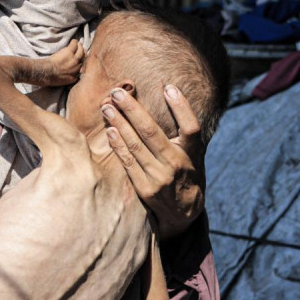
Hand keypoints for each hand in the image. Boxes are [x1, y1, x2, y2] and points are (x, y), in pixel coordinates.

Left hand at [36, 42, 84, 86]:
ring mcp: (74, 59)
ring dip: (80, 47)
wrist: (46, 72)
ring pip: (81, 51)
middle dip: (83, 54)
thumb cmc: (51, 78)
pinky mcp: (69, 52)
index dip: (82, 63)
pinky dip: (74, 42)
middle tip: (81, 51)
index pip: (83, 68)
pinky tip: (74, 41)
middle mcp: (77, 67)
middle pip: (84, 58)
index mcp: (75, 76)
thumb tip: (71, 76)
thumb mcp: (64, 82)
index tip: (81, 61)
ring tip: (78, 44)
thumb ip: (70, 78)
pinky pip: (74, 45)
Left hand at [100, 85, 204, 239]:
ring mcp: (160, 178)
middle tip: (117, 93)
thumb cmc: (185, 172)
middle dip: (132, 110)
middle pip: (152, 132)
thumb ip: (182, 130)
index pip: (191, 127)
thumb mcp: (192, 152)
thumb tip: (169, 93)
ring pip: (136, 145)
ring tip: (107, 107)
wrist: (184, 212)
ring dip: (119, 124)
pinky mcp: (145, 188)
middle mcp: (177, 164)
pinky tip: (110, 131)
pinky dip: (118, 145)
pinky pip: (128, 162)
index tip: (168, 87)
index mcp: (192, 152)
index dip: (181, 107)